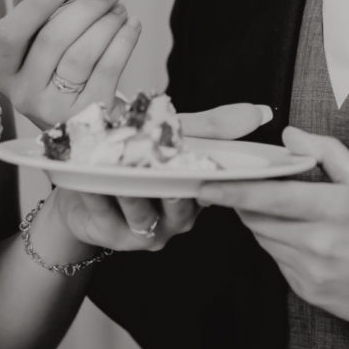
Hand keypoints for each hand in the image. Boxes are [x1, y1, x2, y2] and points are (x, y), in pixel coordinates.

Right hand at [0, 0, 140, 126]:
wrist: (85, 122)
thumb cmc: (57, 74)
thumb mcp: (37, 46)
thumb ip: (28, 14)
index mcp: (5, 72)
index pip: (10, 34)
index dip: (35, 6)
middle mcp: (24, 94)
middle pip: (52, 40)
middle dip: (86, 9)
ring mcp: (54, 108)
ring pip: (82, 54)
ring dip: (107, 24)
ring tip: (120, 10)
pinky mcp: (88, 115)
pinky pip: (107, 69)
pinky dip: (124, 41)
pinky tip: (132, 27)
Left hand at [35, 103, 272, 251]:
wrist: (85, 181)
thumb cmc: (136, 155)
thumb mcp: (176, 135)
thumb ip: (214, 126)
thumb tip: (262, 112)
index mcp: (200, 195)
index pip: (215, 184)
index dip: (212, 170)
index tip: (203, 150)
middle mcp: (179, 219)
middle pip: (179, 199)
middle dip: (168, 176)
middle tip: (159, 156)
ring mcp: (148, 232)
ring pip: (141, 205)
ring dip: (128, 183)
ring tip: (118, 163)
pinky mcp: (113, 236)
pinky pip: (104, 212)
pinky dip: (95, 191)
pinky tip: (87, 175)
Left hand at [198, 126, 348, 328]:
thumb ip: (327, 153)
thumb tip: (290, 136)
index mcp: (337, 210)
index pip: (271, 199)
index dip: (234, 191)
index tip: (207, 184)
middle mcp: (320, 244)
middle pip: (258, 220)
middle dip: (246, 202)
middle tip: (245, 186)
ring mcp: (312, 272)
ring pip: (265, 240)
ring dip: (262, 222)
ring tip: (283, 210)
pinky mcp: (308, 292)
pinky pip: (278, 262)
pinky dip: (279, 245)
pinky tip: (301, 237)